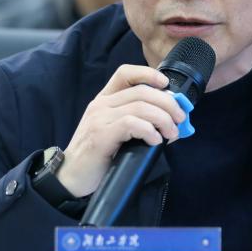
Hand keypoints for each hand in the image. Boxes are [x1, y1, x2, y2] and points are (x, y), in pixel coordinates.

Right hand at [57, 65, 186, 196]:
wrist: (71, 177)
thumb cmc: (98, 155)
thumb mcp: (115, 131)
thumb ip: (136, 120)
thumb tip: (170, 119)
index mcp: (105, 99)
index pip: (125, 73)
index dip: (149, 74)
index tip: (166, 85)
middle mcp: (101, 104)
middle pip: (142, 91)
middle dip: (168, 103)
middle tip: (180, 118)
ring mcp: (100, 118)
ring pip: (141, 107)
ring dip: (163, 119)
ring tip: (172, 134)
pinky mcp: (101, 135)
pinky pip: (131, 124)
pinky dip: (149, 131)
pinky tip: (155, 141)